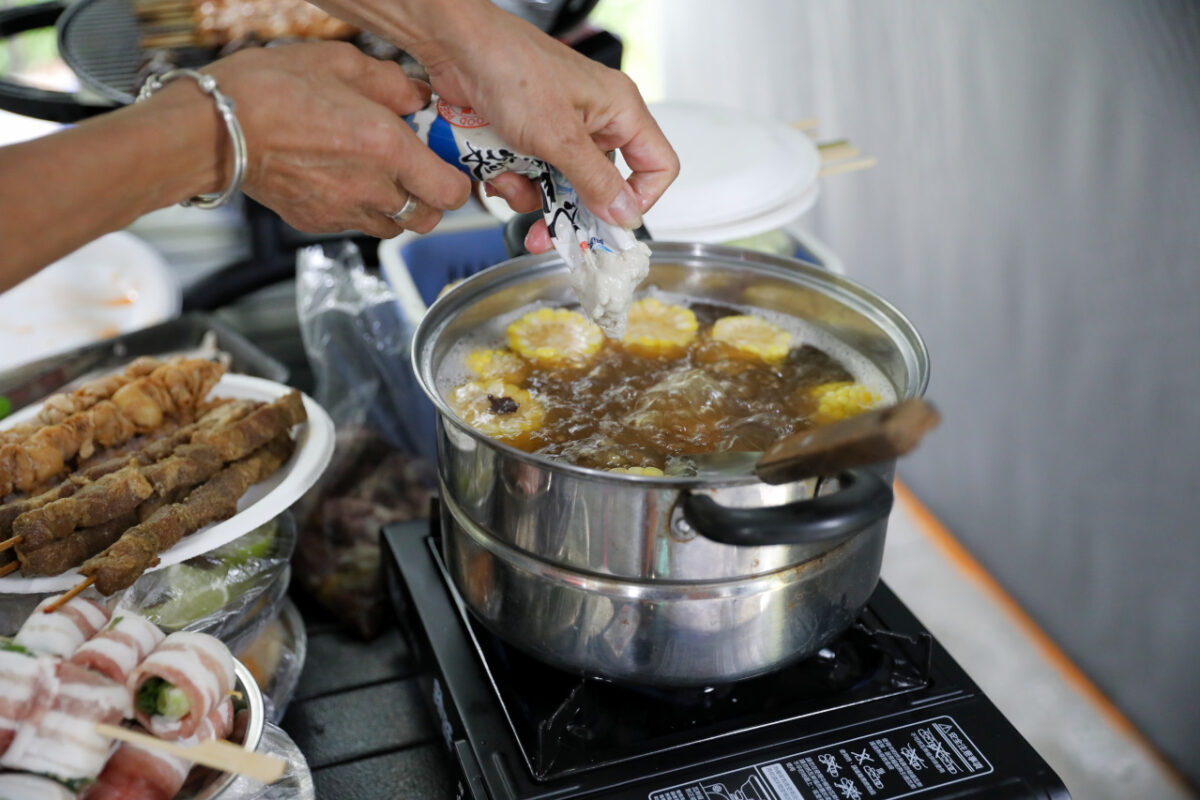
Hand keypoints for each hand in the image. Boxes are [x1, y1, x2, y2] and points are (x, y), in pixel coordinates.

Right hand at [204, 42, 471, 237]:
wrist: (216, 127)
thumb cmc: (271, 90)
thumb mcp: (341, 64)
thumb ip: (391, 83)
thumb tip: (416, 97)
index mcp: (388, 148)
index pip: (452, 192)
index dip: (457, 182)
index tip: (450, 166)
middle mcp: (372, 189)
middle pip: (428, 219)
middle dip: (430, 199)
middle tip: (418, 172)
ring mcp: (344, 211)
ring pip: (393, 227)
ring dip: (397, 208)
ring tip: (378, 175)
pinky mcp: (317, 223)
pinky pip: (355, 225)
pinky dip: (360, 210)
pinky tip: (342, 180)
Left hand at [410, 2, 678, 252]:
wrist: (455, 47)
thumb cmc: (510, 68)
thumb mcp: (559, 136)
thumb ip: (596, 180)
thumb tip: (626, 215)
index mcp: (620, 110)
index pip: (658, 166)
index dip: (639, 200)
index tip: (611, 224)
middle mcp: (596, 120)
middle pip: (602, 186)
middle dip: (571, 210)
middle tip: (548, 233)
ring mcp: (561, 130)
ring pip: (562, 186)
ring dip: (532, 194)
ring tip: (509, 180)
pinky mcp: (530, 136)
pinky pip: (533, 176)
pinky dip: (513, 180)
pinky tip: (495, 171)